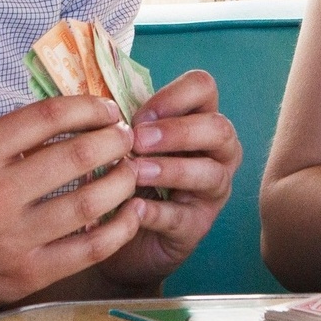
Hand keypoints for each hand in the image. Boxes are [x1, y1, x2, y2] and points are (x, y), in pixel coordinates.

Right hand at [0, 95, 143, 320]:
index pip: (47, 117)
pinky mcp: (26, 277)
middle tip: (127, 137)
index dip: (87, 107)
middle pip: (78, 155)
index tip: (107, 109)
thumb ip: (9, 141)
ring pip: (92, 201)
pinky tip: (132, 213)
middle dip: (114, 140)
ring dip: (124, 179)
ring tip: (132, 169)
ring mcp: (13, 240)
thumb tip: (70, 121)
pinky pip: (89, 249)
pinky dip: (120, 228)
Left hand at [98, 69, 241, 289]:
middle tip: (138, 141)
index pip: (204, 87)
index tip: (139, 116)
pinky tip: (133, 208)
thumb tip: (102, 106)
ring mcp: (213, 191)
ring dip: (171, 170)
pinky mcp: (198, 226)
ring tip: (136, 172)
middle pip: (219, 129)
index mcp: (201, 118)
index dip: (174, 95)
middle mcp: (218, 152)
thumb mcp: (130, 141)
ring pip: (210, 174)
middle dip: (178, 132)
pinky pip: (183, 217)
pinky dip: (157, 212)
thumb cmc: (129, 173)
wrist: (125, 232)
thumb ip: (128, 121)